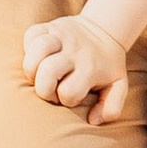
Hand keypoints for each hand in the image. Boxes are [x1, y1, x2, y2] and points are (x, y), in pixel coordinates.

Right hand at [24, 10, 132, 125]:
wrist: (105, 29)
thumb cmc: (107, 65)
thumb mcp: (118, 85)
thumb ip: (112, 107)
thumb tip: (94, 120)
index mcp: (90, 68)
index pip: (69, 92)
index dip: (65, 100)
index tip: (68, 96)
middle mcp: (74, 52)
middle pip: (49, 71)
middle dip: (43, 88)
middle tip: (50, 89)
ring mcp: (61, 36)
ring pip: (38, 48)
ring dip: (32, 67)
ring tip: (38, 74)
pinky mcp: (49, 26)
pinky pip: (31, 34)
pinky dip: (28, 47)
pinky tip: (37, 57)